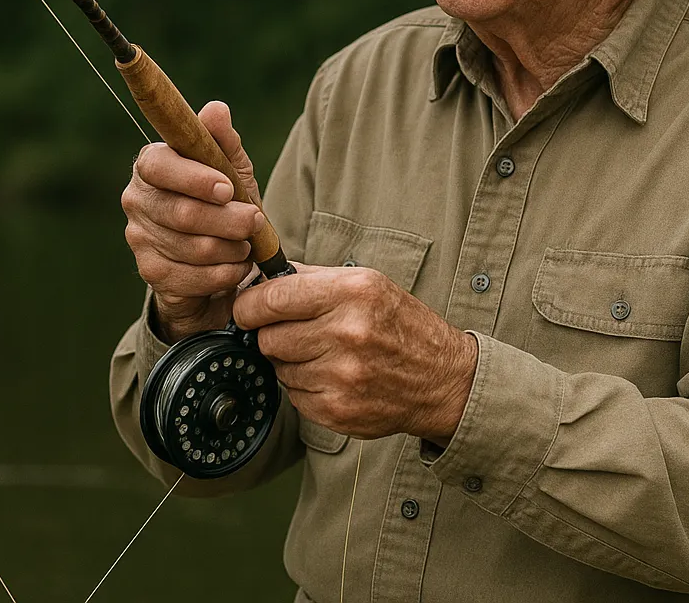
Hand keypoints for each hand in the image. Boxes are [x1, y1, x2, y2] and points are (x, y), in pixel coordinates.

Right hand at [122, 101, 265, 342]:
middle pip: (182, 213)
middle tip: (255, 220)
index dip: (194, 178)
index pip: (159, 166)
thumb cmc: (223, 200)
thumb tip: (216, 110)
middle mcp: (137, 199)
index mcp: (152, 165)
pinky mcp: (151, 273)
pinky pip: (194, 277)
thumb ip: (223, 140)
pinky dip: (226, 272)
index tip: (227, 188)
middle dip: (228, 219)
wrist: (217, 253)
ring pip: (192, 247)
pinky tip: (236, 266)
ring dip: (231, 248)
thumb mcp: (231, 167)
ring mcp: (139, 238)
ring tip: (246, 244)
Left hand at [233, 263, 477, 444]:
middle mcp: (347, 333)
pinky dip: (306, 387)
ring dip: (292, 362)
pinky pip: (293, 396)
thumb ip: (311, 278)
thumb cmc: (401, 325)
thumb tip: (260, 278)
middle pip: (268, 337)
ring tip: (326, 354)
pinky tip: (334, 377)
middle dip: (274, 334)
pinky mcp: (337, 411)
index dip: (249, 304)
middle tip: (298, 331)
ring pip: (278, 368)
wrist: (441, 379)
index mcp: (353, 293)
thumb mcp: (367, 283)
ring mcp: (342, 377)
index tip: (247, 308)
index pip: (272, 299)